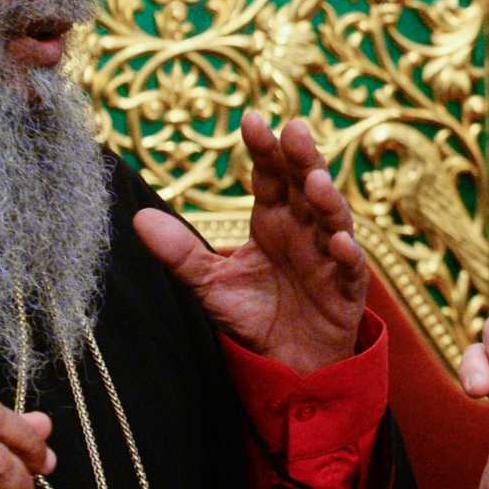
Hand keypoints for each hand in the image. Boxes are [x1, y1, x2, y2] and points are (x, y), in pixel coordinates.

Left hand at [135, 113, 367, 374]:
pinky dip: (347, 255)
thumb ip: (180, 253)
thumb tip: (138, 218)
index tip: (251, 120)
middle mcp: (304, 230)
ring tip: (314, 181)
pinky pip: (349, 270)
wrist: (286, 367)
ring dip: (327, 199)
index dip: (264, 148)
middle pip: (306, 184)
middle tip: (294, 130)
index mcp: (273, 220)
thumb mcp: (209, 285)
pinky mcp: (345, 291)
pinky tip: (340, 242)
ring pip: (333, 219)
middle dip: (302, 157)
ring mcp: (328, 257)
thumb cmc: (254, 316)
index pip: (270, 175)